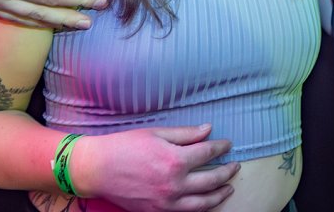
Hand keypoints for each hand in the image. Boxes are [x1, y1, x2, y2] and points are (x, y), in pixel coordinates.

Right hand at [73, 125, 237, 211]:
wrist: (98, 169)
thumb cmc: (125, 146)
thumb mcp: (156, 133)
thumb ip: (185, 134)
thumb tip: (208, 129)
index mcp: (175, 160)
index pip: (207, 152)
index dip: (221, 147)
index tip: (228, 144)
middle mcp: (174, 184)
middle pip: (211, 179)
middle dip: (226, 172)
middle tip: (235, 166)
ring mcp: (167, 201)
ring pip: (203, 203)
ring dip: (219, 195)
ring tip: (229, 188)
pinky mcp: (158, 211)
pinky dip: (201, 207)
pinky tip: (207, 201)